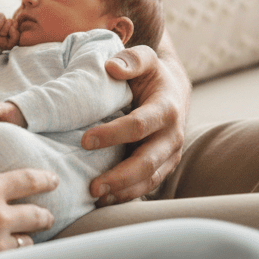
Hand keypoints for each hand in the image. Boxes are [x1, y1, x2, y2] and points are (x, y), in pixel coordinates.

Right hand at [0, 9, 18, 49]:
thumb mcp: (9, 44)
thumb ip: (16, 36)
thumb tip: (13, 25)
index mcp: (9, 26)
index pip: (15, 23)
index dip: (11, 31)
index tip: (4, 37)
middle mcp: (2, 21)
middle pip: (8, 20)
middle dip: (4, 30)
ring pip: (1, 15)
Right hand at [0, 168, 56, 258]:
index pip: (28, 180)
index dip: (44, 180)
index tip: (53, 181)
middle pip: (36, 213)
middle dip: (45, 214)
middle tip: (48, 215)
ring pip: (27, 241)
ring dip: (28, 237)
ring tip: (27, 238)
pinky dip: (14, 256)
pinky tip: (12, 256)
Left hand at [81, 38, 190, 203]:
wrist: (173, 90)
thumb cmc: (151, 74)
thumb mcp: (145, 58)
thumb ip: (131, 60)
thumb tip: (112, 67)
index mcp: (167, 108)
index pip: (139, 125)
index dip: (113, 134)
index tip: (85, 140)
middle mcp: (173, 136)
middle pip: (147, 162)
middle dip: (120, 176)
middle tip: (92, 186)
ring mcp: (170, 155)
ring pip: (149, 180)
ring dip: (123, 192)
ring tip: (95, 197)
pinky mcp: (164, 167)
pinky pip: (148, 186)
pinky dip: (128, 195)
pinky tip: (106, 200)